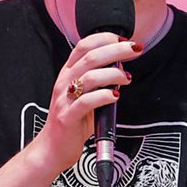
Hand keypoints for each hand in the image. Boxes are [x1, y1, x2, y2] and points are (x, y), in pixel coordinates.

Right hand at [32, 32, 138, 173]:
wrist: (52, 148)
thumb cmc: (72, 121)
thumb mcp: (83, 94)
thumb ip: (98, 80)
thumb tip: (120, 67)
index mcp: (68, 73)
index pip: (84, 45)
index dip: (105, 38)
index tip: (124, 39)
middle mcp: (64, 82)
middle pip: (91, 56)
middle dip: (116, 50)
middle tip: (134, 49)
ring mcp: (65, 99)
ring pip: (90, 76)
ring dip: (113, 74)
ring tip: (126, 78)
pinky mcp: (68, 117)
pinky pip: (87, 102)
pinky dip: (104, 96)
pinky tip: (115, 96)